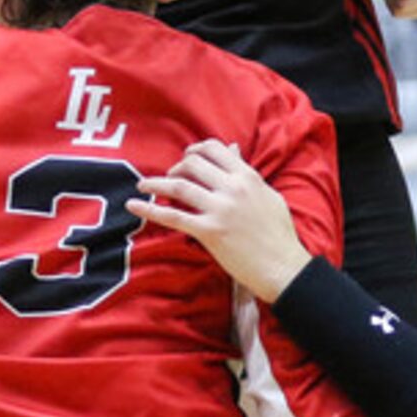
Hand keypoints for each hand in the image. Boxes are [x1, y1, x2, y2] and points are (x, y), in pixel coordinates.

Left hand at [131, 140, 312, 301]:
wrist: (283, 267)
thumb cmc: (279, 235)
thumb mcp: (268, 196)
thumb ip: (247, 175)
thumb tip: (233, 151)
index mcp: (247, 177)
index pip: (214, 149)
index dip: (194, 150)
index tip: (186, 157)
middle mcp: (232, 188)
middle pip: (192, 164)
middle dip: (176, 168)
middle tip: (168, 176)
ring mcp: (220, 209)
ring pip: (178, 187)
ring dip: (155, 184)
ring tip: (142, 185)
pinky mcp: (209, 232)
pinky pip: (173, 217)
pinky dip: (149, 210)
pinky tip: (133, 206)